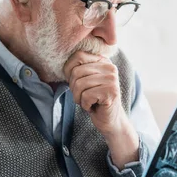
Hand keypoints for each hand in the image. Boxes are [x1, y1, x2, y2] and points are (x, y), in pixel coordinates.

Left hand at [63, 51, 139, 167]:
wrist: (110, 120)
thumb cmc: (94, 100)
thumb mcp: (85, 80)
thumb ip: (78, 69)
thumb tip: (63, 65)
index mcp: (103, 61)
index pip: (78, 56)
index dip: (69, 70)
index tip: (75, 83)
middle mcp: (110, 67)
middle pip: (76, 71)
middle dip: (74, 88)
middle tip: (83, 96)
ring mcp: (112, 79)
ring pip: (79, 84)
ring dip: (78, 97)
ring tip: (88, 101)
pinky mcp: (111, 92)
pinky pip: (86, 96)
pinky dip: (85, 104)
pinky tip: (93, 106)